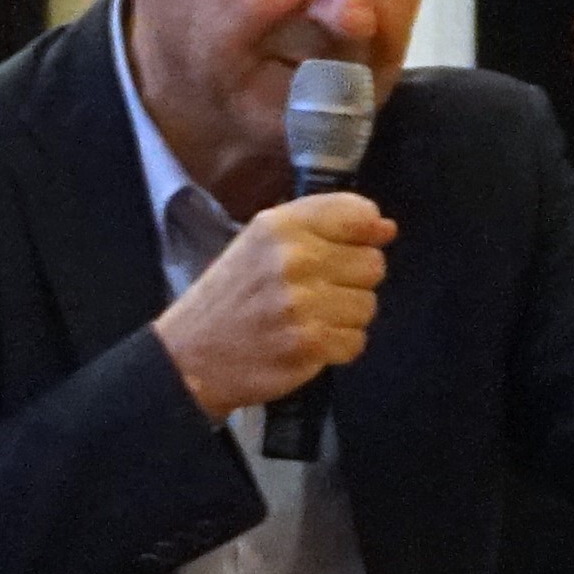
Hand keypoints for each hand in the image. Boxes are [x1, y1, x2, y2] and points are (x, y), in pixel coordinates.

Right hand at [149, 194, 391, 416]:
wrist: (187, 358)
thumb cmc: (228, 299)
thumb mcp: (258, 244)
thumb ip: (322, 227)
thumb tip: (386, 228)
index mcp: (279, 227)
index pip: (360, 215)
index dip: (361, 236)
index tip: (339, 253)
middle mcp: (293, 259)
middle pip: (372, 265)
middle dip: (349, 282)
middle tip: (311, 294)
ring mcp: (303, 304)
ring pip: (367, 305)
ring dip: (342, 318)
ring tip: (304, 321)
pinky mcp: (310, 344)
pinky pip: (356, 341)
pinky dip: (335, 348)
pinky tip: (304, 344)